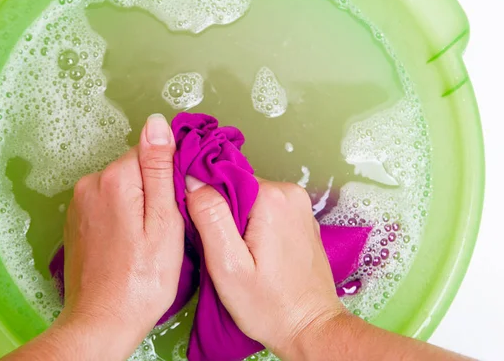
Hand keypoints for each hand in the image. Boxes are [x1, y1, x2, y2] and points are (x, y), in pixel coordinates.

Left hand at [57, 114, 184, 358]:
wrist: (102, 322)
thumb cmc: (141, 280)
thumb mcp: (164, 221)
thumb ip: (160, 168)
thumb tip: (157, 123)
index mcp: (114, 179)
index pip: (151, 152)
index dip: (170, 178)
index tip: (175, 207)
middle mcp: (89, 184)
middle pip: (135, 169)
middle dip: (154, 192)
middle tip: (163, 230)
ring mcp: (79, 205)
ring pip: (122, 188)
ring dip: (138, 206)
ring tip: (146, 241)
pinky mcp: (76, 223)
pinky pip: (107, 205)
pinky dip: (122, 218)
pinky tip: (129, 246)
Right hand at [185, 178, 344, 356]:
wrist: (310, 328)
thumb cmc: (270, 305)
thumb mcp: (228, 266)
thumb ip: (209, 217)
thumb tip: (193, 179)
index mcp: (272, 198)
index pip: (223, 176)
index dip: (206, 200)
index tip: (203, 229)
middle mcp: (291, 194)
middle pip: (237, 186)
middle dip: (222, 212)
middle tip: (221, 248)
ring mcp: (299, 206)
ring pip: (250, 197)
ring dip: (237, 221)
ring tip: (238, 254)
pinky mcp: (300, 219)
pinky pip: (266, 209)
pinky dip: (253, 225)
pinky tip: (254, 253)